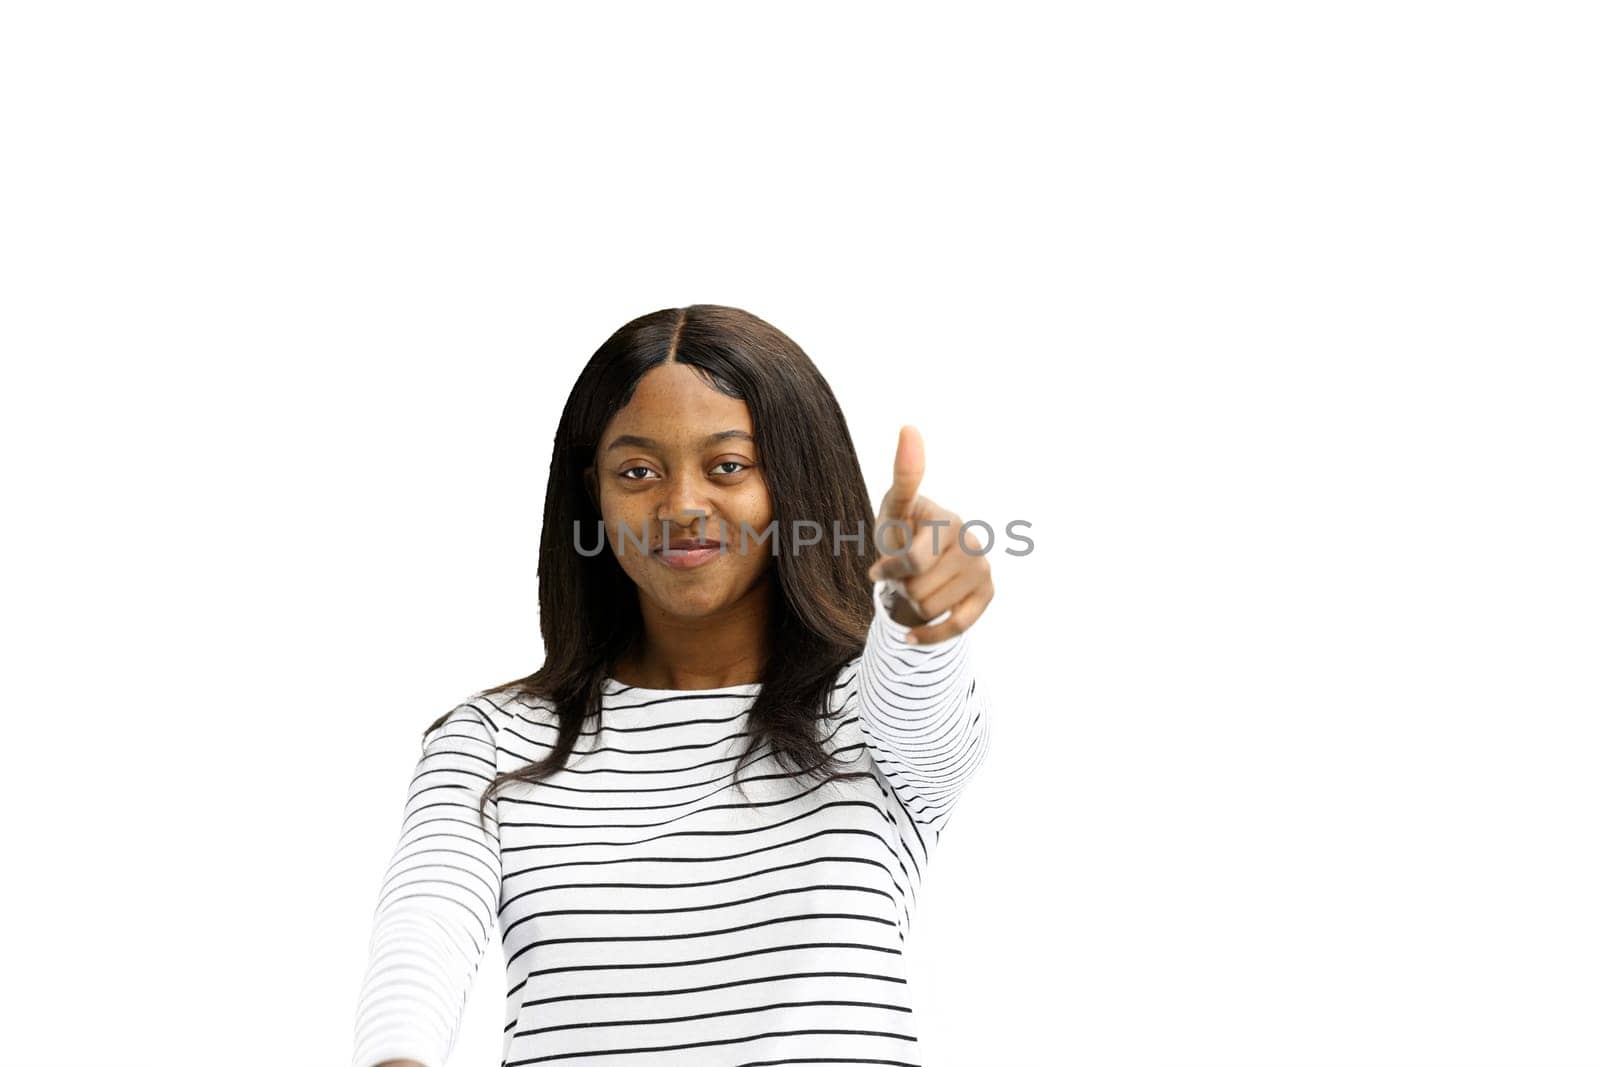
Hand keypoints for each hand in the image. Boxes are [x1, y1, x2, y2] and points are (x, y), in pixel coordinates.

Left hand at [865, 425, 994, 643]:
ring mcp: (983, 570)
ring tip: (917, 587)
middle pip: (918, 590)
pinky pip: (954, 629)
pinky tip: (913, 634)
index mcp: (949, 520)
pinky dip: (928, 636)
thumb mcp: (895, 508)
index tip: (879, 570)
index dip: (890, 571)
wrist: (918, 563)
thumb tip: (909, 425)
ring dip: (914, 607)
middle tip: (904, 576)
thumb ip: (904, 474)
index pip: (913, 562)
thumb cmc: (902, 531)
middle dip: (902, 587)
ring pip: (931, 610)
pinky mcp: (987, 595)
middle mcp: (973, 543)